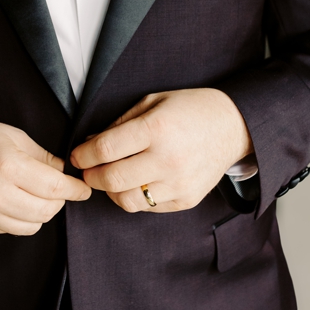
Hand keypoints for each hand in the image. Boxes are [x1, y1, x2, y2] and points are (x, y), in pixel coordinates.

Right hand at [0, 111, 90, 234]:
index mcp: (6, 165)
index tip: (83, 189)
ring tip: (33, 194)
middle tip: (58, 189)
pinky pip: (10, 229)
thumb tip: (65, 173)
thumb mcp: (13, 135)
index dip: (75, 190)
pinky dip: (18, 218)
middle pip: (46, 211)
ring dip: (39, 212)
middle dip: (58, 201)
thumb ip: (43, 157)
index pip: (55, 188)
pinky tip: (11, 200)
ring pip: (31, 226)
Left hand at [70, 89, 252, 212]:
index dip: (82, 156)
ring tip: (110, 178)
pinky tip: (136, 182)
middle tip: (87, 171)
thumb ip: (118, 124)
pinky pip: (147, 207)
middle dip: (91, 177)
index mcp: (156, 129)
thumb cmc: (188, 110)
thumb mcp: (151, 103)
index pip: (104, 150)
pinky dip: (134, 197)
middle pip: (111, 180)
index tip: (76, 157)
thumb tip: (88, 144)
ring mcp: (179, 182)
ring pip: (127, 200)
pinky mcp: (187, 199)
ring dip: (110, 191)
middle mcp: (168, 159)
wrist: (233, 126)